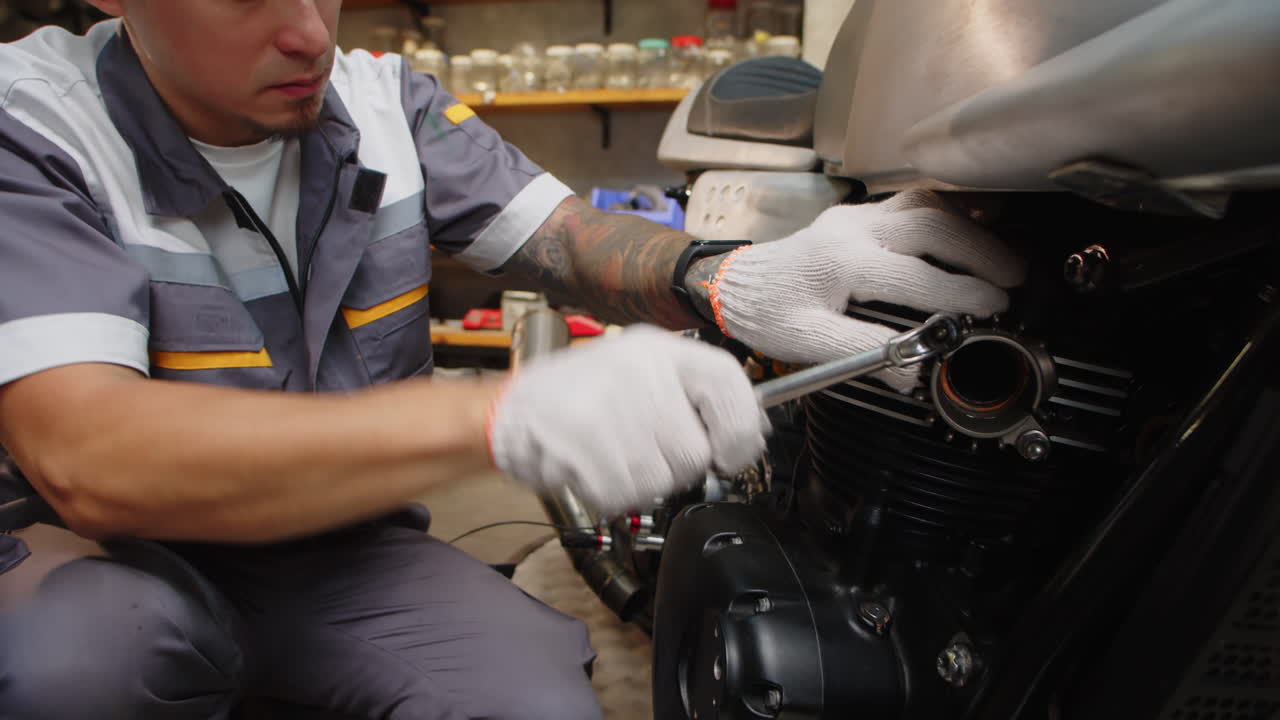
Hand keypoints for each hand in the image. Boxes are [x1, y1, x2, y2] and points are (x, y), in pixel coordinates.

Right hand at [487, 326, 766, 515]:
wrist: (508, 411)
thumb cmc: (581, 398)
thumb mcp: (641, 376)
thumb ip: (695, 398)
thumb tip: (752, 433)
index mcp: (659, 350)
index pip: (727, 383)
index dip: (740, 429)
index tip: (732, 453)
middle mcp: (638, 370)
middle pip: (695, 452)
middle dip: (671, 468)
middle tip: (639, 451)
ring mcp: (609, 402)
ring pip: (660, 480)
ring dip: (638, 485)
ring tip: (610, 458)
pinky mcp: (582, 437)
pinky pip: (623, 494)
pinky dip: (609, 496)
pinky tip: (591, 470)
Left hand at [705, 190, 1023, 391]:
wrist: (733, 284)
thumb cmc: (767, 312)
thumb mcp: (810, 342)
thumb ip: (866, 353)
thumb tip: (915, 368)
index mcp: (840, 263)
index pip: (915, 276)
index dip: (960, 293)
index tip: (992, 307)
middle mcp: (851, 230)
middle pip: (932, 227)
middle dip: (980, 252)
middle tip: (1012, 278)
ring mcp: (855, 217)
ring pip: (925, 206)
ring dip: (968, 229)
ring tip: (999, 256)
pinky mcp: (856, 216)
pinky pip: (911, 203)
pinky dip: (947, 215)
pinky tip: (969, 230)